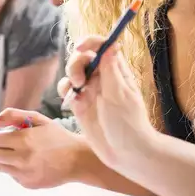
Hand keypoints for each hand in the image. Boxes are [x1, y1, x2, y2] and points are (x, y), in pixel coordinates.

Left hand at [0, 109, 83, 188]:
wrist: (77, 159)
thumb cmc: (58, 137)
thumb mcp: (38, 119)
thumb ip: (13, 115)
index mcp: (24, 138)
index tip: (8, 135)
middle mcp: (22, 157)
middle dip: (0, 148)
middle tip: (13, 145)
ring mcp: (24, 173)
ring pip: (0, 166)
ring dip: (6, 160)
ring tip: (22, 155)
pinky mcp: (27, 184)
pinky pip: (12, 176)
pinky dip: (17, 170)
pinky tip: (31, 164)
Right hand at [58, 36, 158, 168]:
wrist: (125, 153)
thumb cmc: (128, 123)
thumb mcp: (120, 95)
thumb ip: (111, 70)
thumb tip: (111, 44)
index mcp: (116, 71)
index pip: (103, 46)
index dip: (91, 42)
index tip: (81, 47)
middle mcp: (102, 78)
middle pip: (83, 57)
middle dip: (76, 62)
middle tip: (79, 80)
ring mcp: (91, 91)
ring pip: (73, 72)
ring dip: (70, 75)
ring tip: (77, 89)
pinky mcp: (80, 105)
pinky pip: (68, 90)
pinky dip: (65, 91)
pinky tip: (71, 101)